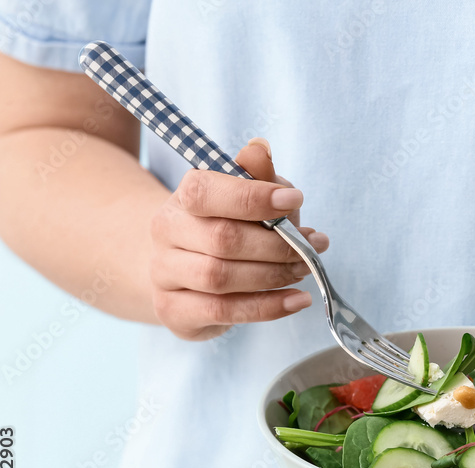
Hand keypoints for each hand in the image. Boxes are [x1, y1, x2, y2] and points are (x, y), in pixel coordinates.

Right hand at [149, 138, 328, 340]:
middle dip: (277, 246)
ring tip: (303, 271)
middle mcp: (166, 232)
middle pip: (222, 239)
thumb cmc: (228, 226)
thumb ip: (256, 176)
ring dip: (273, 276)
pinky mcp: (173, 311)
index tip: (295, 200)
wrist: (186, 271)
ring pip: (220, 278)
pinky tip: (296, 300)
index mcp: (183, 196)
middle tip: (310, 248)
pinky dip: (267, 308)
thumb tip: (260, 149)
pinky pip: (223, 312)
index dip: (254, 197)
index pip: (206, 192)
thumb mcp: (247, 197)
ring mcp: (164, 274)